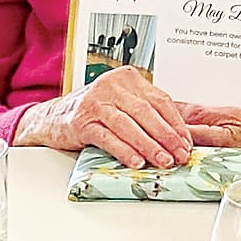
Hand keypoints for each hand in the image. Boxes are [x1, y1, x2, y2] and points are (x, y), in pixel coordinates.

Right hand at [13, 66, 192, 168]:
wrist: (54, 116)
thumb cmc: (95, 111)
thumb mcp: (123, 103)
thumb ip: (147, 113)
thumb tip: (177, 136)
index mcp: (128, 78)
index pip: (160, 100)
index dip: (176, 123)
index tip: (186, 142)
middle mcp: (112, 86)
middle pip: (147, 112)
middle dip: (167, 136)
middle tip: (180, 154)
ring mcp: (96, 102)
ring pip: (129, 125)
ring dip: (149, 146)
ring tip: (163, 161)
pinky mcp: (82, 121)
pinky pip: (108, 137)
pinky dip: (124, 150)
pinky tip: (136, 162)